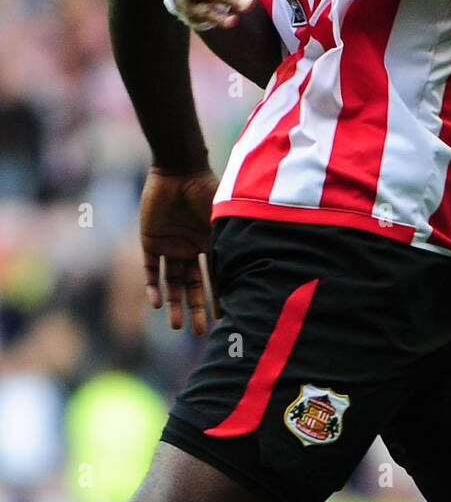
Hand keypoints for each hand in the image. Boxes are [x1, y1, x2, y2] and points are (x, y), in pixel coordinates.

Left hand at [141, 166, 218, 333]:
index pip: (216, 277)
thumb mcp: (221, 219)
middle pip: (193, 285)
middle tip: (199, 332)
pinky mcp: (150, 241)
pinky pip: (150, 269)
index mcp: (211, 242)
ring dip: (174, 303)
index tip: (226, 318)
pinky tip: (156, 303)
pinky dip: (153, 286)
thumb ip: (228, 241)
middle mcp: (191, 248)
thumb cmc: (205, 189)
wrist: (178, 169)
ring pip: (172, 282)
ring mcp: (170, 245)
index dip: (220, 297)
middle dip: (196, 308)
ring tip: (176, 326)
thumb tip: (250, 266)